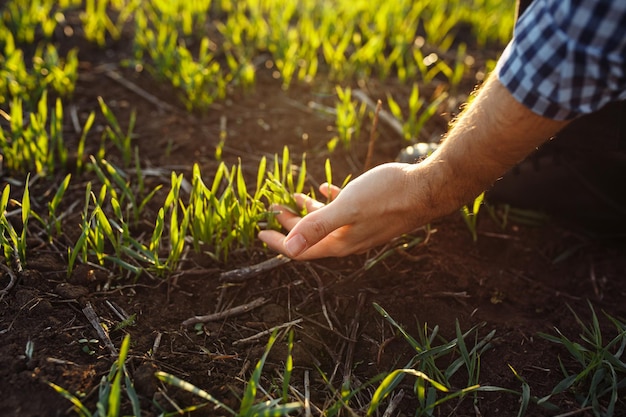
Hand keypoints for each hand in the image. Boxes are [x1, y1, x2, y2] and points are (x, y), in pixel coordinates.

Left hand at [258, 163, 422, 259]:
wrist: (429, 188)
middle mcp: (349, 240)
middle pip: (311, 237)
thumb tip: (287, 250)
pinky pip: (343, 211)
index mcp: (341, 243)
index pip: (301, 250)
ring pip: (327, 224)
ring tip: (292, 196)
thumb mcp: (348, 208)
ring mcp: (361, 227)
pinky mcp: (371, 213)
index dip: (278, 243)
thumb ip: (317, 227)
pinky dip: (330, 201)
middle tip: (272, 209)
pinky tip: (325, 187)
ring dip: (308, 212)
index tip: (259, 232)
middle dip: (289, 225)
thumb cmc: (389, 195)